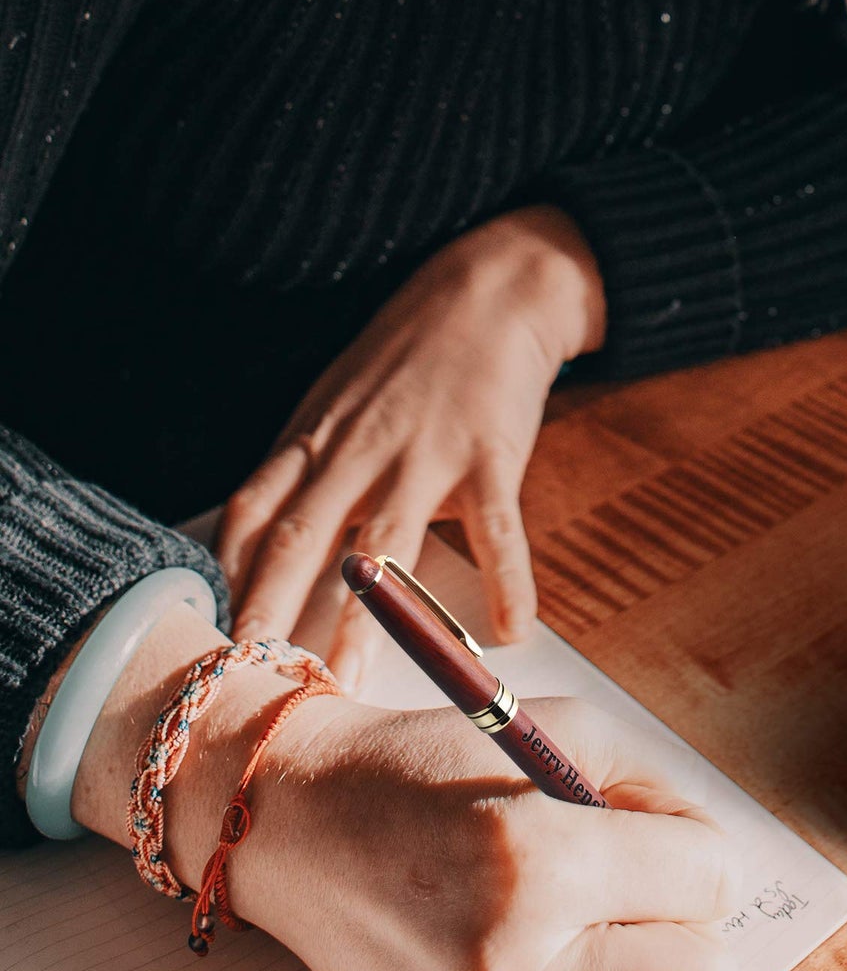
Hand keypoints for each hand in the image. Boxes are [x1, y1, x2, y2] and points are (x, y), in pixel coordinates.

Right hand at [70, 608, 738, 970]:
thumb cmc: (434, 763)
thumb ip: (658, 794)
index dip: (702, 852)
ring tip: (594, 936)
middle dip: (697, 938)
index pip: (710, 884)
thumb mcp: (559, 733)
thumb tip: (718, 865)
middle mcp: (510, 966)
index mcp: (537, 862)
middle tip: (652, 901)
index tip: (664, 838)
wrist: (300, 824)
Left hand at [217, 205, 606, 690]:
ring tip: (350, 678)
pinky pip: (496, 527)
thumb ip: (306, 466)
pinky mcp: (491, 453)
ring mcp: (426, 451)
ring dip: (366, 617)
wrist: (491, 292)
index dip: (228, 572)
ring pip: (387, 545)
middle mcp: (360, 448)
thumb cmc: (410, 355)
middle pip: (303, 537)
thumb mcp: (338, 399)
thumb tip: (262, 545)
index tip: (214, 632)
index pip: (253, 510)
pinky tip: (508, 631)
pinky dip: (505, 580)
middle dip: (272, 608)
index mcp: (316, 437)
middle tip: (253, 675)